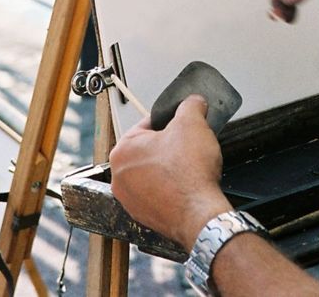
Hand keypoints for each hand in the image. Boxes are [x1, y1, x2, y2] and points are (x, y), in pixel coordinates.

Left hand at [109, 94, 230, 249]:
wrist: (199, 214)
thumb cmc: (189, 174)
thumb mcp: (193, 122)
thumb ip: (190, 105)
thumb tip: (193, 102)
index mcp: (122, 150)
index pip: (147, 124)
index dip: (170, 122)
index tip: (183, 126)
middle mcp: (120, 177)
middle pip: (149, 149)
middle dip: (169, 145)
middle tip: (188, 146)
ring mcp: (130, 200)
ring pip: (152, 172)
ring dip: (169, 167)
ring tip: (188, 166)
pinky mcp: (144, 216)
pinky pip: (157, 192)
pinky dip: (170, 188)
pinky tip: (186, 185)